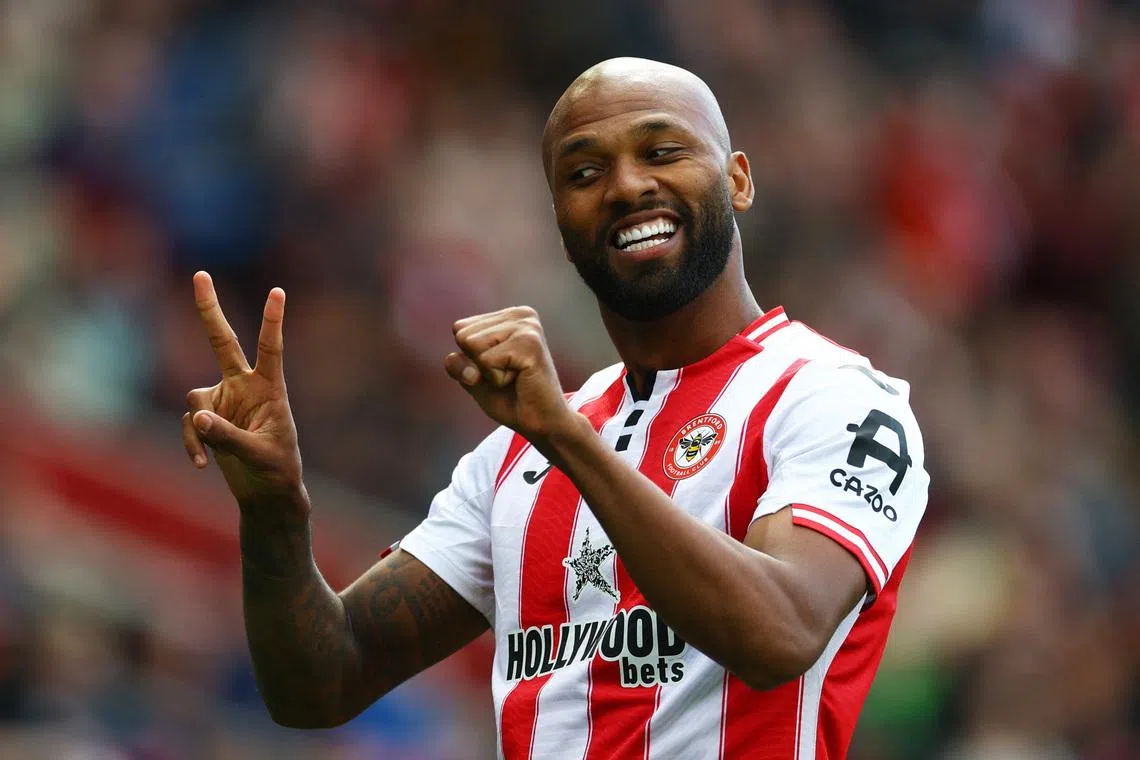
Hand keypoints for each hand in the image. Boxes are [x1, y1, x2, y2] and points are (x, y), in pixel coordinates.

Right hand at [182, 272, 305, 511]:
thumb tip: (196, 417)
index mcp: (270, 389)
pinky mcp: (208, 418)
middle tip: (200, 274)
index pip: (271, 349)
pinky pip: (190, 423)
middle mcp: (245, 386)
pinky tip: (202, 464)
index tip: (278, 291)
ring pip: (195, 398)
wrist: (267, 492)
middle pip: (223, 342)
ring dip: (199, 427)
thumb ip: (227, 436)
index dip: (272, 321)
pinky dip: (192, 442)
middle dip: (209, 310)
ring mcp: (224, 400)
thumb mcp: (258, 455)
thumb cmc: (276, 470)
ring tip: (209, 455)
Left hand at [445, 307, 577, 444]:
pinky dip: (497, 378)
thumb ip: (457, 364)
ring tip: (515, 376)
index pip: (460, 328)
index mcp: (509, 316)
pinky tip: (520, 379)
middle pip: (463, 335)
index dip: (471, 358)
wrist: (542, 423)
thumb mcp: (474, 378)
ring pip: (472, 345)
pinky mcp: (530, 343)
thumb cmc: (511, 399)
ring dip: (489, 372)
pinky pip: (486, 360)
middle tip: (509, 375)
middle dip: (479, 365)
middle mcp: (520, 314)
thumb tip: (457, 359)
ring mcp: (527, 326)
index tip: (500, 368)